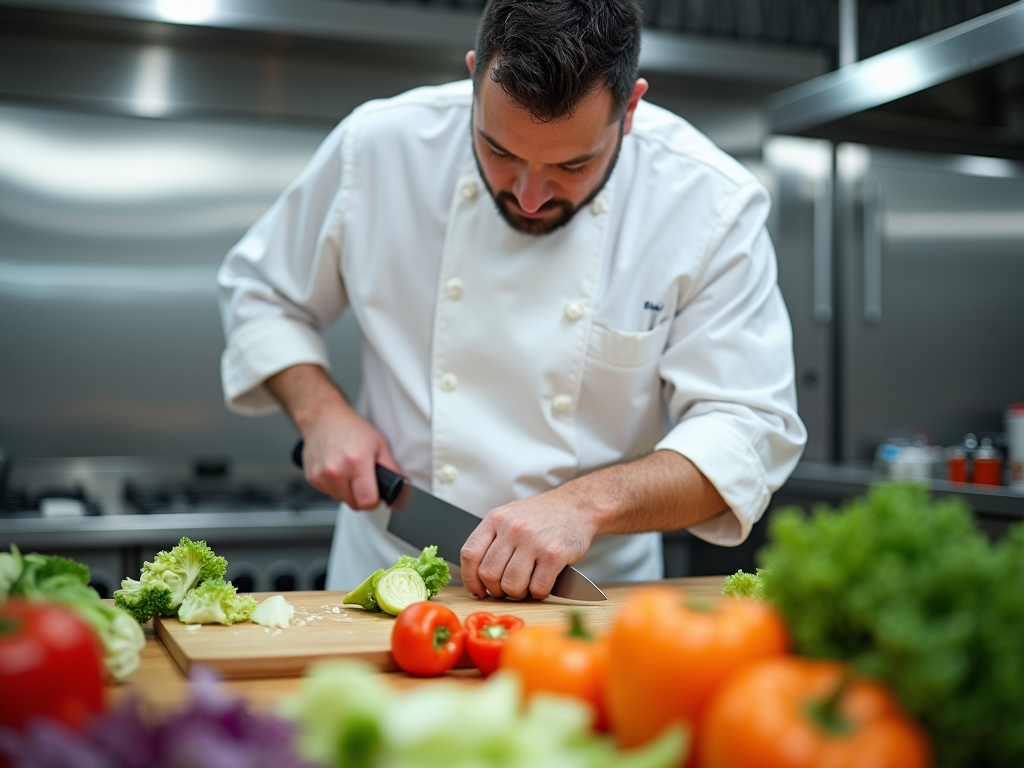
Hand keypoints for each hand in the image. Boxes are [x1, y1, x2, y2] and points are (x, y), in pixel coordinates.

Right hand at [300, 406, 398, 509]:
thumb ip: (391, 468)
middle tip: (363, 479)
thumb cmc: (350, 428)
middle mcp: (336, 471)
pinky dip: (335, 486)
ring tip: (349, 472)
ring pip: (341, 500)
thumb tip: (400, 487)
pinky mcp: (312, 478)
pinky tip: (337, 471)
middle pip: (354, 504)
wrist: (323, 418)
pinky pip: (329, 493)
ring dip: (347, 492)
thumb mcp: (379, 444)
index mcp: (357, 462)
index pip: (367, 502)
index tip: (375, 495)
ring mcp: (321, 475)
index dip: (375, 501)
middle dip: (361, 496)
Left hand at [460, 486, 597, 600]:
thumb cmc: (542, 516)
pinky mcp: (554, 554)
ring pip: (511, 585)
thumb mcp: (509, 517)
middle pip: (488, 574)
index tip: (477, 590)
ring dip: (517, 594)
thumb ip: (492, 540)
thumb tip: (476, 578)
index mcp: (496, 519)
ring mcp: (533, 541)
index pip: (469, 554)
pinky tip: (542, 584)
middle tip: (506, 590)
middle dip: (496, 590)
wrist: (576, 505)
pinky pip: (537, 588)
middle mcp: (512, 528)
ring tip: (525, 587)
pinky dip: (538, 593)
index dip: (470, 579)